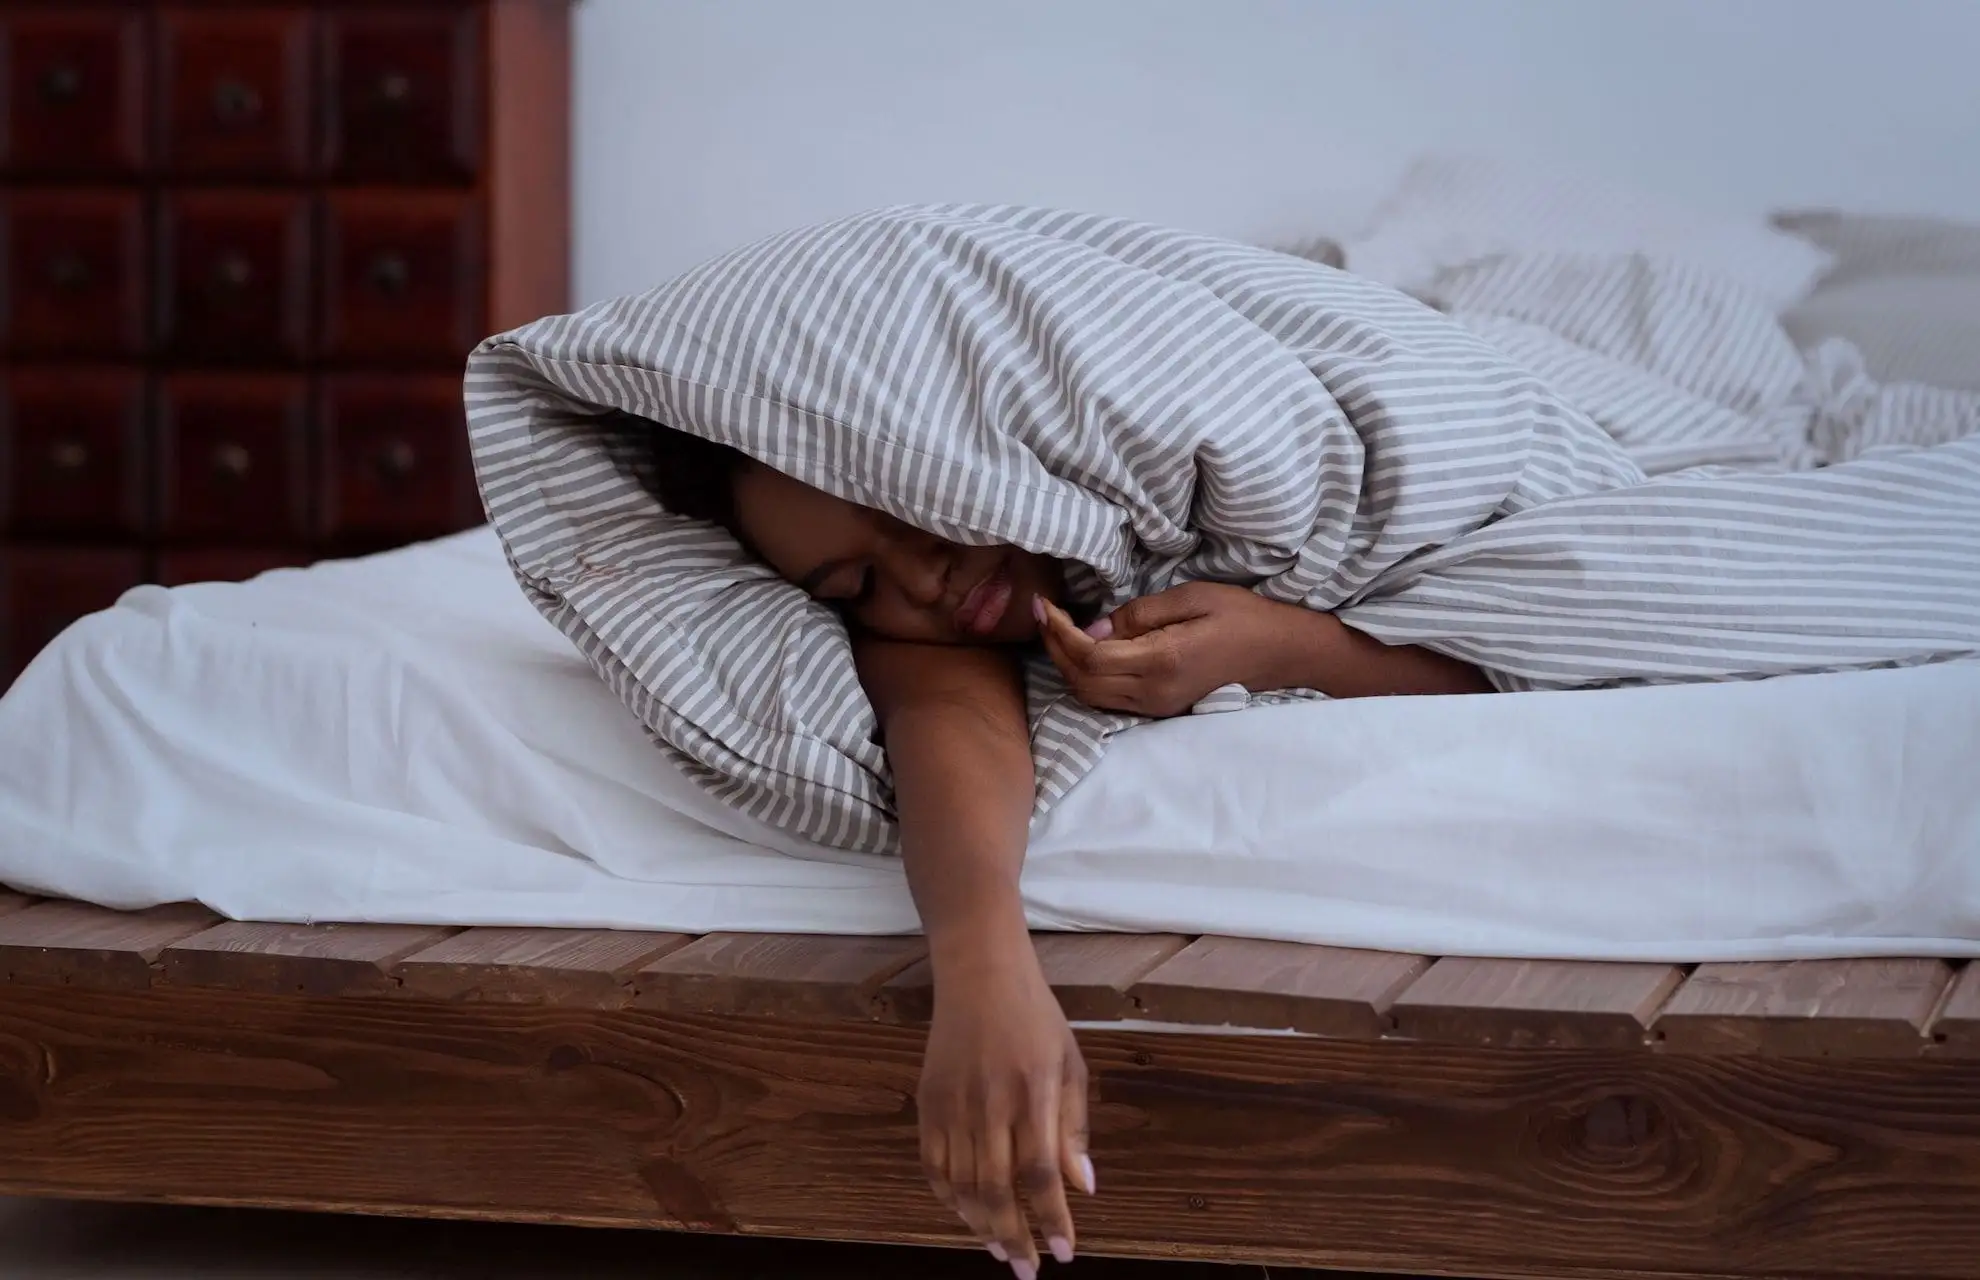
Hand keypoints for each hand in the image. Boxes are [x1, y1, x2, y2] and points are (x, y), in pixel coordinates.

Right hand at [919, 953, 1092, 1277]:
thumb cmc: (1035, 1017)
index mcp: (1034, 1093)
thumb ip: (1074, 1128)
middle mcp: (991, 1104)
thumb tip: (1084, 1187)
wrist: (979, 975)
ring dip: (982, 1225)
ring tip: (1001, 1249)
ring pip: (963, 1185)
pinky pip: (933, 1165)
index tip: (1065, 1253)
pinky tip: (966, 1214)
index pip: (1042, 1173)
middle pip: (998, 1190)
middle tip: (1027, 1269)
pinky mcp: (927, 1103)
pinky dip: (948, 1198)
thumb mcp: (1071, 1064)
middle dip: (1015, 1238)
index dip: (1052, 1218)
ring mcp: (953, 1105)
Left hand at [1033, 582, 1314, 717]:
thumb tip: (1092, 628)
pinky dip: (1084, 676)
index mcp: (1162, 662)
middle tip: (1043, 614)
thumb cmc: (1240, 616)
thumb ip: (1138, 615)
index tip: (1043, 604)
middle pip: (1081, 681)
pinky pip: (1107, 699)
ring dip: (1065, 664)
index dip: (1058, 632)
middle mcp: (1154, 693)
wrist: (1278, 652)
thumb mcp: (1190, 598)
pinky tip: (1083, 650)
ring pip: (1089, 695)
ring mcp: (1156, 707)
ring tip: (1057, 630)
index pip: (1089, 656)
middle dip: (1054, 648)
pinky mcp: (1159, 709)